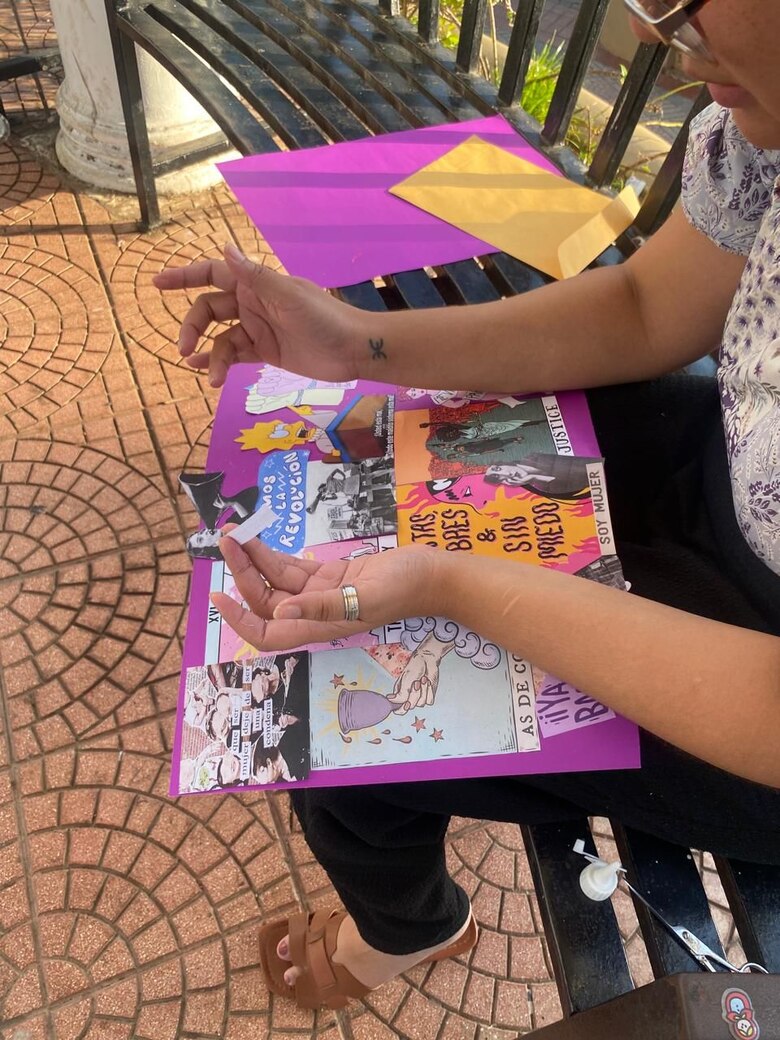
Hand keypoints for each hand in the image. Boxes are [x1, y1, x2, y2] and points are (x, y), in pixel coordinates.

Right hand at [153, 243, 369, 386]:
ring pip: (220, 338)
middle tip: (184, 348)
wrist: (353, 349)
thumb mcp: (288, 296)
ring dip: (209, 355)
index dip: (184, 276)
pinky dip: (219, 363)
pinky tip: (209, 376)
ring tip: (210, 376)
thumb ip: (255, 276)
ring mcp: (257, 328)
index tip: (157, 283)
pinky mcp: (265, 352)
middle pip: (208, 309)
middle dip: (192, 326)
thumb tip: (224, 249)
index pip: (212, 273)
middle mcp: (252, 302)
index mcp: (256, 283)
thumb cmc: (325, 317)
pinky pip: (234, 355)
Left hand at [211, 534, 441, 651]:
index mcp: (319, 627)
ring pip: (275, 580)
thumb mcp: (365, 596)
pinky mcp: (328, 577)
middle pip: (265, 600)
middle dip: (243, 572)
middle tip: (228, 540)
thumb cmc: (404, 587)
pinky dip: (273, 554)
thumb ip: (324, 605)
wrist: (431, 575)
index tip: (219, 596)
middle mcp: (313, 614)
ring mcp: (319, 594)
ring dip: (254, 559)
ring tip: (236, 533)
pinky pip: (291, 568)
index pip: (268, 633)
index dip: (240, 620)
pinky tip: (259, 539)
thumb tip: (282, 612)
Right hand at [388, 648, 440, 714]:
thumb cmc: (414, 667)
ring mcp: (419, 698)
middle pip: (411, 706)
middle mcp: (408, 698)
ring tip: (422, 679)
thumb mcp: (406, 680)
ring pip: (421, 704)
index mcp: (399, 694)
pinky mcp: (428, 696)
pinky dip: (430, 692)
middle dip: (415, 694)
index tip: (407, 702)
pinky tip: (427, 683)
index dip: (402, 708)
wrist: (428, 660)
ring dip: (423, 690)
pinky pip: (429, 701)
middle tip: (416, 682)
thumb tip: (390, 701)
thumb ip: (401, 693)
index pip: (397, 709)